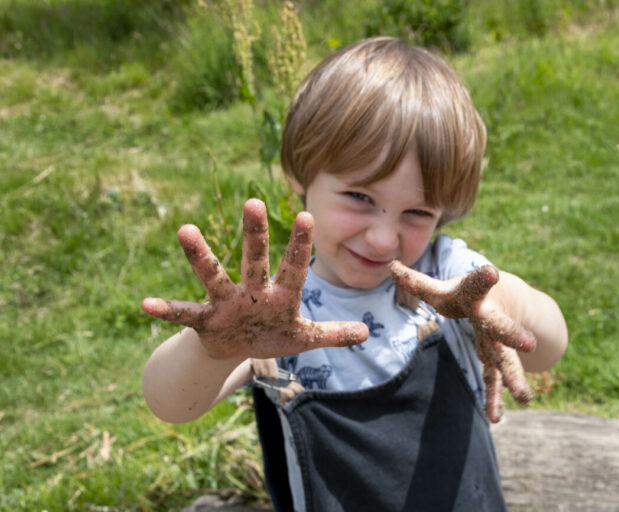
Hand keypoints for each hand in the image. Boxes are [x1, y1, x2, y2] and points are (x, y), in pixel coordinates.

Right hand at [142, 199, 368, 359]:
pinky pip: (184, 314)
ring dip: (200, 256)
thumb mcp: (303, 339)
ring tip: (185, 229)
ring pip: (214, 276)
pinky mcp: (206, 320)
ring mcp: (227, 304)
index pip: (293, 267)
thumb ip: (333, 334)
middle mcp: (252, 292)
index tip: (307, 215)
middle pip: (254, 260)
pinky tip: (145, 304)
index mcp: (280, 296)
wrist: (236, 351)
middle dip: (255, 235)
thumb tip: (368, 334)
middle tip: (253, 202)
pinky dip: (166, 311)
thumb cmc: (272, 336)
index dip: (299, 245)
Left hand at [389, 260, 535, 422]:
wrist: (506, 297)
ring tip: (524, 396)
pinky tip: (495, 417)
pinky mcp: (494, 357)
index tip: (491, 272)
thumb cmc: (466, 293)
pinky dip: (494, 397)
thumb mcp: (444, 288)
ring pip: (505, 358)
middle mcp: (491, 317)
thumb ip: (417, 282)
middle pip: (501, 326)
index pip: (477, 285)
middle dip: (512, 334)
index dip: (481, 279)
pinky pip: (494, 379)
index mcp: (476, 295)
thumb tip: (391, 266)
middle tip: (528, 344)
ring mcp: (496, 340)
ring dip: (514, 376)